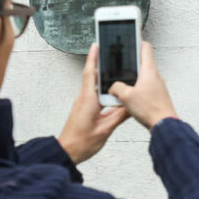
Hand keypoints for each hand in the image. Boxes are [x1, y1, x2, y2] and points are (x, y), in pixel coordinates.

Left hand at [57, 43, 129, 163]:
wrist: (67, 153)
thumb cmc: (82, 142)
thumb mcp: (106, 129)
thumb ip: (120, 115)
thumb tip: (131, 104)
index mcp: (88, 100)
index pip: (90, 73)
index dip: (93, 58)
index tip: (96, 45)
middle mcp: (84, 99)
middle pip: (93, 77)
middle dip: (101, 64)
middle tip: (110, 53)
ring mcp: (83, 104)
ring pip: (95, 87)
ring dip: (103, 78)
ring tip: (115, 71)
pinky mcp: (84, 110)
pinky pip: (95, 96)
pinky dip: (103, 91)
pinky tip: (112, 94)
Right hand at [109, 42, 176, 129]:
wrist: (164, 124)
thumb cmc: (150, 109)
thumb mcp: (126, 97)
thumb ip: (117, 88)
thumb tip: (114, 87)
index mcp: (149, 71)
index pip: (145, 48)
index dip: (137, 41)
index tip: (130, 37)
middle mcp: (155, 76)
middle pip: (143, 62)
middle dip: (130, 61)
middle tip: (121, 60)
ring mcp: (157, 86)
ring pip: (143, 76)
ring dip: (133, 77)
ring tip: (121, 82)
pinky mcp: (157, 95)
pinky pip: (145, 87)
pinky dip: (137, 88)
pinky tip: (129, 96)